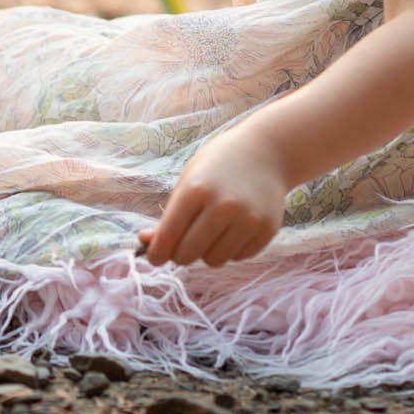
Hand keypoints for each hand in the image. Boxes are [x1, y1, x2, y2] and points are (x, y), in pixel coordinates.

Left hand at [139, 123, 290, 267]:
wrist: (266, 152)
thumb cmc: (219, 166)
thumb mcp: (188, 180)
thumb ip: (169, 215)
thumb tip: (146, 243)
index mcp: (196, 189)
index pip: (169, 235)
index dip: (157, 252)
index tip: (153, 258)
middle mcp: (223, 206)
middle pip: (188, 254)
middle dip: (180, 254)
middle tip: (182, 245)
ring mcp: (248, 220)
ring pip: (214, 261)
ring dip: (207, 253)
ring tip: (212, 232)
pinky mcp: (267, 230)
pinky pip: (237, 258)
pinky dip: (230, 250)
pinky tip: (233, 229)